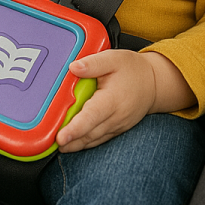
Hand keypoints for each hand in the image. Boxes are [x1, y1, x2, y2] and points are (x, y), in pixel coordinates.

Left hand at [55, 50, 194, 152]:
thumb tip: (73, 67)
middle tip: (51, 143)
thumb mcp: (114, 58)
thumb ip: (93, 63)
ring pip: (93, 139)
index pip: (92, 116)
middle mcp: (115, 117)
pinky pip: (99, 139)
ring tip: (58, 146)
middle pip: (90, 133)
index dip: (75, 128)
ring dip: (76, 145)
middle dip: (70, 141)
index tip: (61, 137)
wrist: (154, 83)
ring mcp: (117, 126)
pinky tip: (72, 143)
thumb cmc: (133, 69)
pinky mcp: (116, 130)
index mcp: (112, 99)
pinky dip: (85, 143)